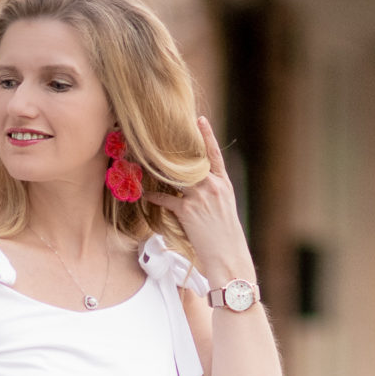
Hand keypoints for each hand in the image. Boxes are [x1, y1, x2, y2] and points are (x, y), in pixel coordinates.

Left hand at [145, 116, 254, 281]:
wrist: (228, 256)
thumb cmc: (226, 237)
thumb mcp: (225, 209)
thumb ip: (213, 193)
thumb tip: (199, 188)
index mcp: (224, 184)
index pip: (215, 154)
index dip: (207, 135)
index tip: (199, 119)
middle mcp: (213, 186)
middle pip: (192, 161)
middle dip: (176, 150)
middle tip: (160, 136)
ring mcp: (200, 197)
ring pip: (176, 176)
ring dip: (160, 170)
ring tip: (146, 161)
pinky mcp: (188, 211)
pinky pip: (166, 199)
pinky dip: (154, 197)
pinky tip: (145, 194)